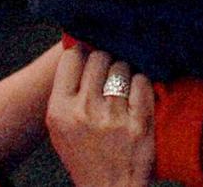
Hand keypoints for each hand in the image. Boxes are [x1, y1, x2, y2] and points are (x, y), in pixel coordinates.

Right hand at [46, 47, 153, 186]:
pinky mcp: (140, 122)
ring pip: (123, 66)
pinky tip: (138, 97)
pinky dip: (142, 85)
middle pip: (100, 57)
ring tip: (124, 91)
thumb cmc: (86, 155)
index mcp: (59, 111)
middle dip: (107, 62)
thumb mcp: (62, 128)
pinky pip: (142, 81)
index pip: (72, 57)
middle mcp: (84, 111)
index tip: (90, 60)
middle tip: (110, 77)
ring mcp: (113, 117)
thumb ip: (68, 91)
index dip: (84, 54)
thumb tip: (82, 47)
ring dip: (126, 73)